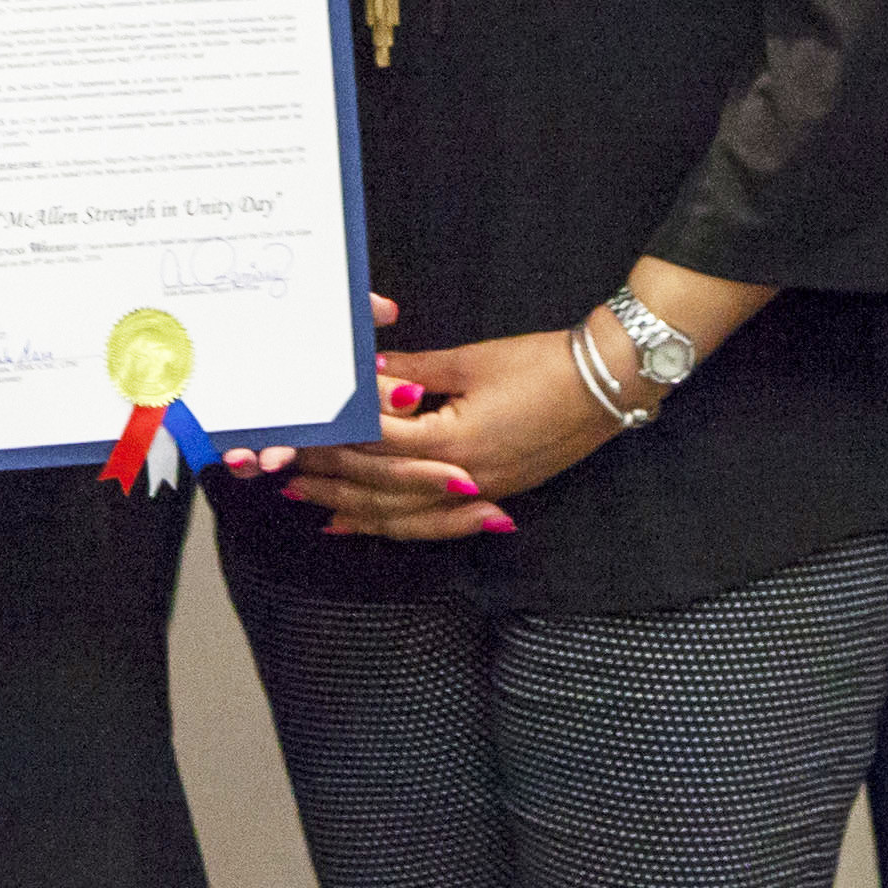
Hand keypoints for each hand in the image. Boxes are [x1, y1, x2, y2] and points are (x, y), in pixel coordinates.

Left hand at [259, 314, 623, 543]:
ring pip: (401, 514)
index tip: (293, 436)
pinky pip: (432, 523)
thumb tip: (364, 376)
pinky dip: (395, 526)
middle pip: (378, 485)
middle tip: (281, 472)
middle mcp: (460, 478)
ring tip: (310, 505)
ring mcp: (478, 493)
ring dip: (352, 510)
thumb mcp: (469, 361)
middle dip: (327, 479)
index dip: (329, 441)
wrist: (607, 385)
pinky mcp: (492, 494)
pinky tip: (366, 524)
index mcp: (450, 441)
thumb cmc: (542, 364)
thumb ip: (412, 373)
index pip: (373, 445)